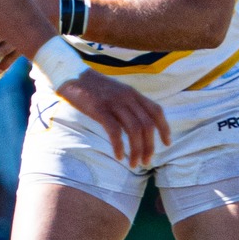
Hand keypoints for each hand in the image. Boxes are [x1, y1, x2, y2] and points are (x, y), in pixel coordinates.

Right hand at [55, 72, 170, 166]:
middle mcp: (127, 97)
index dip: (165, 129)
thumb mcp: (116, 92)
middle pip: (147, 125)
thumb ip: (128, 104)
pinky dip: (119, 146)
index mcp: (133, 93)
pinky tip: (119, 156)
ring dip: (136, 150)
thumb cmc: (93, 87)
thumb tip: (138, 124)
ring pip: (134, 130)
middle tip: (145, 162)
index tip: (167, 144)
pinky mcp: (100, 109)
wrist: (71, 75)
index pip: (157, 112)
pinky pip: (114, 131)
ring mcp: (114, 103)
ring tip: (133, 164)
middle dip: (149, 147)